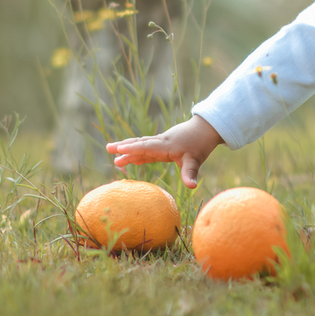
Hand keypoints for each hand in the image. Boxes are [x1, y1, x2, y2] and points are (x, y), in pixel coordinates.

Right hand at [105, 115, 223, 188]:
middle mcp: (161, 142)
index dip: (132, 149)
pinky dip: (138, 152)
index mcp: (166, 146)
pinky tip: (131, 158)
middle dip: (124, 147)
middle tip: (108, 148)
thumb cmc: (200, 144)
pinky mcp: (164, 145)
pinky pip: (147, 149)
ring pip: (142, 145)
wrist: (206, 128)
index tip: (118, 149)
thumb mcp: (196, 160)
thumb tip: (192, 187)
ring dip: (128, 148)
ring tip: (112, 151)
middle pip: (140, 144)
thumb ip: (191, 173)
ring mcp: (161, 143)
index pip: (146, 147)